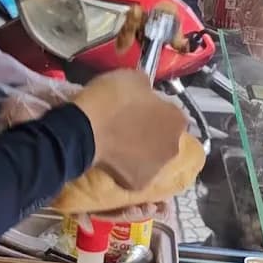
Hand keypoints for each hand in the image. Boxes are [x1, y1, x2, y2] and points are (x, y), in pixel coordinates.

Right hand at [71, 70, 186, 189]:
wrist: (85, 129)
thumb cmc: (112, 99)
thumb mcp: (134, 79)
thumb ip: (147, 89)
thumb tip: (146, 92)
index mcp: (177, 120)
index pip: (171, 113)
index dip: (156, 110)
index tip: (139, 108)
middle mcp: (174, 147)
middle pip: (164, 139)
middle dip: (151, 134)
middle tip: (128, 128)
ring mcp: (157, 168)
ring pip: (151, 159)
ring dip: (140, 153)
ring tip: (118, 146)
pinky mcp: (138, 184)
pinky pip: (133, 174)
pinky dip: (125, 169)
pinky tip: (112, 161)